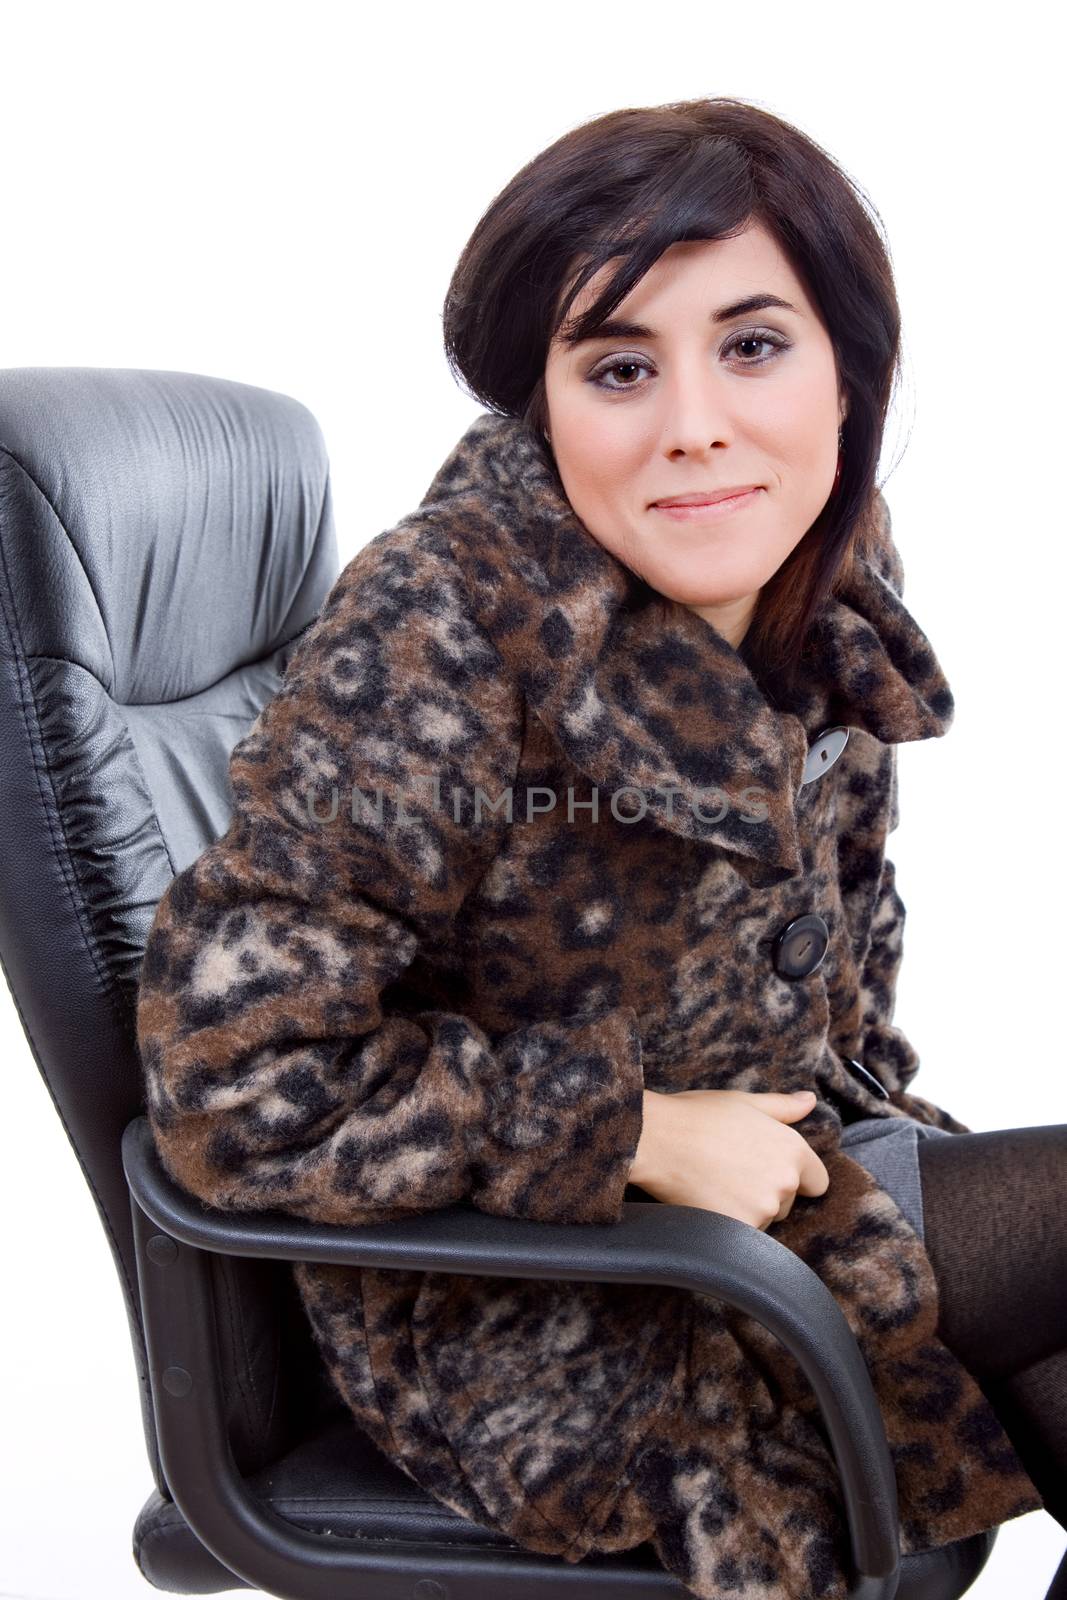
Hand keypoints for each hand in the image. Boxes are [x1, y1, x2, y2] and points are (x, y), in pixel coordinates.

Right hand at [628, 1087, 828, 1228]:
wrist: (657, 1139)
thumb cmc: (697, 1116)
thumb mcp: (744, 1102)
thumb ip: (783, 1106)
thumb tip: (810, 1101)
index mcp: (792, 1149)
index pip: (817, 1182)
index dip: (796, 1177)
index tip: (767, 1171)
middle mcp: (784, 1181)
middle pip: (787, 1203)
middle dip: (765, 1192)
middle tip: (730, 1171)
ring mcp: (762, 1208)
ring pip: (763, 1220)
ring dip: (746, 1210)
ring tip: (715, 1183)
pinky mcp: (738, 1229)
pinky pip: (742, 1237)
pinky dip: (727, 1224)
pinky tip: (708, 1202)